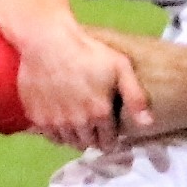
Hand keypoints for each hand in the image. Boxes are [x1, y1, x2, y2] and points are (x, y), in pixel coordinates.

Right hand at [15, 22, 150, 148]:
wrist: (47, 42)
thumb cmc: (87, 51)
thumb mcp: (120, 67)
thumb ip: (135, 96)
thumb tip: (148, 124)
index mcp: (100, 113)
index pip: (108, 142)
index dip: (111, 137)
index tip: (109, 128)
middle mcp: (78, 124)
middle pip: (89, 144)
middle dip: (94, 138)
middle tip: (94, 124)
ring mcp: (56, 123)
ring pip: (69, 142)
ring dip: (76, 136)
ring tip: (78, 122)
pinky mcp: (38, 119)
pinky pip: (51, 136)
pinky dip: (57, 132)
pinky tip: (61, 118)